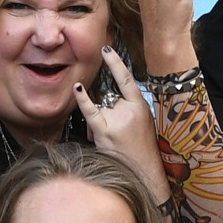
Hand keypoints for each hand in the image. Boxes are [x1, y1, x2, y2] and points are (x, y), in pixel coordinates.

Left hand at [76, 48, 163, 196]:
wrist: (145, 173)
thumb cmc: (142, 150)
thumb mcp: (143, 123)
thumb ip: (127, 108)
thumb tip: (107, 99)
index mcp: (141, 106)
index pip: (127, 79)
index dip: (115, 62)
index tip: (106, 49)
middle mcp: (130, 110)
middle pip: (107, 98)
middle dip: (106, 112)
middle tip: (119, 133)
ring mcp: (118, 120)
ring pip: (99, 108)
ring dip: (100, 122)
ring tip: (114, 141)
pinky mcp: (106, 131)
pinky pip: (91, 112)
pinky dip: (83, 100)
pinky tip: (78, 89)